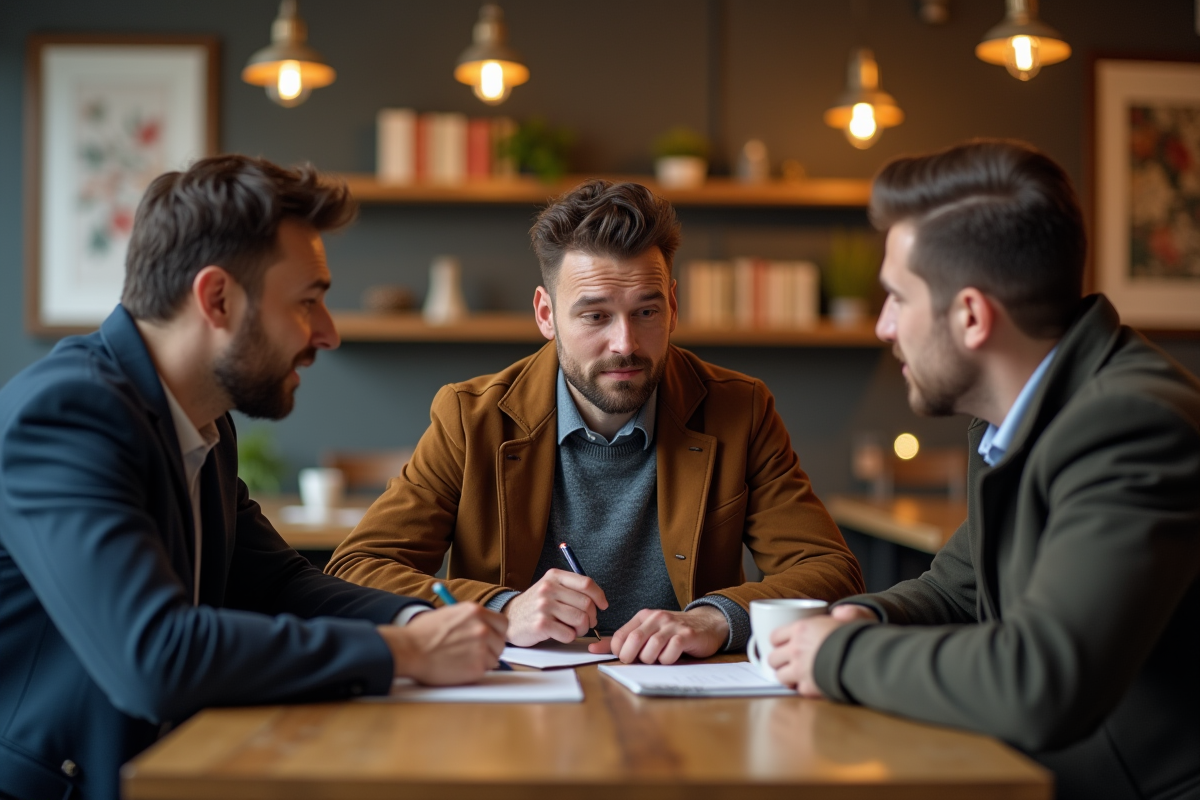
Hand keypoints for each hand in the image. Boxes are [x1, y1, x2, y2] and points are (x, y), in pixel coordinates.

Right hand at [376, 602, 506, 685]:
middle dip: (491, 648)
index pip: (503, 623)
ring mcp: (481, 648)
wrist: (409, 650)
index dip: (496, 632)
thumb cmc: (422, 633)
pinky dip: (474, 672)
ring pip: (495, 658)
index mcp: (476, 611)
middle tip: (475, 652)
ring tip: (462, 660)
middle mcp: (482, 628)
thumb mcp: (450, 613)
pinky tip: (458, 667)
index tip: (491, 638)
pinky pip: (485, 671)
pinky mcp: (477, 668)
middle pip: (501, 642)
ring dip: (483, 661)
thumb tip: (484, 626)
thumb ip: (470, 619)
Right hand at [503, 568, 607, 645]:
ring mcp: (544, 606)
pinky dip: (569, 637)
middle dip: (592, 617)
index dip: (599, 596)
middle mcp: (548, 589)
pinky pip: (569, 634)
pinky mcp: (541, 625)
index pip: (586, 583)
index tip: (603, 605)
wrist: (510, 617)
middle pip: (586, 604)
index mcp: (554, 576)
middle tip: (587, 623)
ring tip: (574, 629)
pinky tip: (561, 634)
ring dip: (582, 629)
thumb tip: (599, 599)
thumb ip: (571, 588)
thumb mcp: (550, 587)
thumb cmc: (536, 605)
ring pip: (580, 620)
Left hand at [592, 606, 727, 663]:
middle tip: (638, 662)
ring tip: (657, 659)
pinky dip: (667, 660)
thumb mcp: (647, 632)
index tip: (625, 659)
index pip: (620, 636)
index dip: (618, 652)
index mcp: (643, 617)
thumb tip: (593, 648)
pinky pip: (670, 652)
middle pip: (633, 641)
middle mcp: (657, 618)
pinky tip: (671, 657)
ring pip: (651, 648)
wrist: (706, 624)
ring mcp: (672, 625)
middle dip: (631, 658)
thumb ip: (622, 640)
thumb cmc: (673, 632)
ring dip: (651, 660)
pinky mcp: (687, 635)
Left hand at [767, 604, 877, 696]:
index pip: (775, 637)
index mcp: (801, 630)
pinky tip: (810, 683)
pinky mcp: (809, 687)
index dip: (779, 642)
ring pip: (780, 676)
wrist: (865, 660)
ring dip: (787, 676)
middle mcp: (796, 650)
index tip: (783, 644)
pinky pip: (798, 689)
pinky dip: (803, 688)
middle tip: (788, 661)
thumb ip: (842, 614)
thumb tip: (839, 613)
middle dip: (779, 660)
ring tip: (796, 675)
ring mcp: (800, 670)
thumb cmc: (858, 638)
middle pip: (773, 658)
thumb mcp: (850, 619)